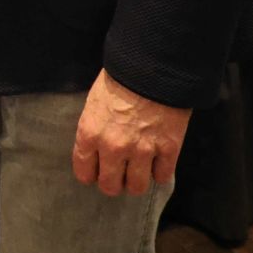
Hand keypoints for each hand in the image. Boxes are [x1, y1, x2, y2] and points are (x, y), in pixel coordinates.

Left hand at [71, 70, 188, 196]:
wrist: (152, 66)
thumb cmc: (118, 79)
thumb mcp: (94, 103)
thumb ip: (94, 129)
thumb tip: (96, 149)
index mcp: (90, 134)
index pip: (84, 173)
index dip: (91, 174)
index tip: (98, 171)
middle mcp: (113, 148)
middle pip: (110, 186)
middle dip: (114, 182)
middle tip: (120, 173)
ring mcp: (142, 151)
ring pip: (137, 187)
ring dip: (137, 181)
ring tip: (139, 170)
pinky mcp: (168, 149)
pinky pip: (162, 176)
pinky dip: (160, 172)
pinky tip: (158, 162)